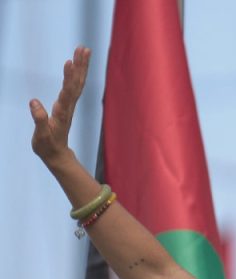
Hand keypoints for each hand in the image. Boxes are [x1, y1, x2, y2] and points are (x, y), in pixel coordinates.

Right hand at [29, 46, 90, 165]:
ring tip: (83, 51)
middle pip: (76, 83)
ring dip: (81, 67)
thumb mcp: (41, 136)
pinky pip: (74, 87)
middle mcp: (68, 106)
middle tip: (83, 48)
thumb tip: (34, 102)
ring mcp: (69, 105)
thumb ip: (39, 120)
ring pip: (77, 83)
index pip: (67, 91)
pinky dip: (75, 75)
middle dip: (80, 65)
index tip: (70, 62)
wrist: (57, 155)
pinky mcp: (67, 105)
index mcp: (62, 112)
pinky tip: (76, 65)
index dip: (69, 77)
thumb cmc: (47, 146)